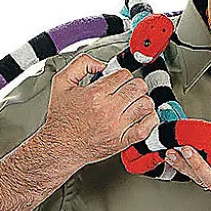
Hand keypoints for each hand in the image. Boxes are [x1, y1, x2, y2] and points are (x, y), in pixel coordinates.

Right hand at [41, 51, 158, 166]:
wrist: (60, 146)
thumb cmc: (61, 119)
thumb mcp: (61, 82)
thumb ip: (80, 64)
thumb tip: (101, 64)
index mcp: (95, 94)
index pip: (123, 75)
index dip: (122, 74)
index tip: (119, 80)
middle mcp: (107, 111)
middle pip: (137, 88)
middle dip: (135, 85)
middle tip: (128, 89)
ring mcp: (116, 127)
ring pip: (145, 106)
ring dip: (143, 100)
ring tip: (135, 102)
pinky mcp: (121, 142)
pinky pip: (145, 128)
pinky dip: (149, 120)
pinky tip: (143, 116)